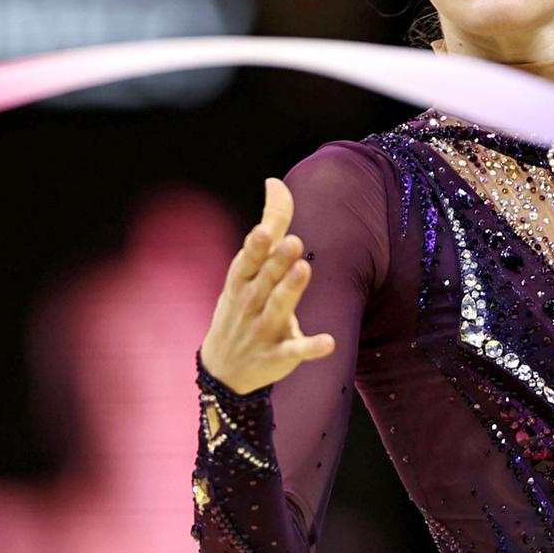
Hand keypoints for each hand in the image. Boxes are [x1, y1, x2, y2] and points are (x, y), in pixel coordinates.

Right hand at [199, 177, 336, 393]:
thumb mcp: (245, 270)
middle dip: (277, 261)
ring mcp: (262, 330)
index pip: (247, 260)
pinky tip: (329, 343)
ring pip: (278, 309)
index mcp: (241, 281)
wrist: (224, 370)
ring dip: (291, 291)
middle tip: (294, 241)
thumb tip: (275, 182)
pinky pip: (295, 351)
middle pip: (265, 280)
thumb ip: (268, 228)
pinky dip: (310, 348)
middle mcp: (250, 304)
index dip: (256, 246)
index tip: (267, 229)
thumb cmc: (240, 307)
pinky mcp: (278, 356)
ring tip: (305, 269)